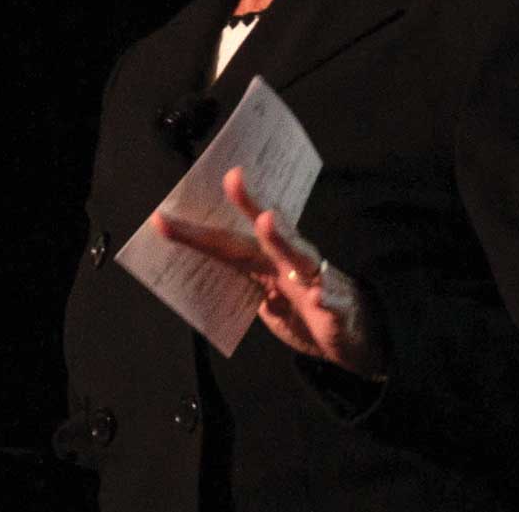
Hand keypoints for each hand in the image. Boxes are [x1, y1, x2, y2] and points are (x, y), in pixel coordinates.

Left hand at [153, 167, 385, 378]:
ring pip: (300, 255)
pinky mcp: (340, 308)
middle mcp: (289, 263)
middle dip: (248, 204)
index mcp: (265, 263)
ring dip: (283, 237)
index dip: (194, 234)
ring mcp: (316, 282)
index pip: (225, 245)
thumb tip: (206, 276)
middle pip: (264, 232)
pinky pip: (334, 302)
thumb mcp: (267, 304)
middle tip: (232, 178)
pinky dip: (329, 300)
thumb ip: (243, 286)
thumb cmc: (306, 313)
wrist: (358, 340)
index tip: (160, 219)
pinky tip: (322, 298)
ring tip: (266, 220)